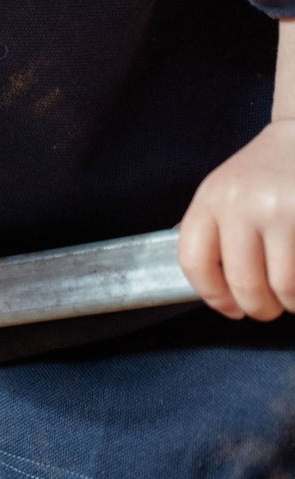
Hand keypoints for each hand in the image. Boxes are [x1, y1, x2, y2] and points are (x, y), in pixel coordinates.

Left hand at [178, 119, 294, 319]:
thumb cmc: (268, 171)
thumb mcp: (228, 190)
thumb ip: (216, 232)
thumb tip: (215, 289)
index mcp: (211, 198)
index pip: (193, 261)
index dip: (212, 295)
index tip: (230, 308)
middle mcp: (242, 203)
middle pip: (243, 284)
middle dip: (260, 308)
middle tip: (271, 306)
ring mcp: (280, 210)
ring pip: (284, 289)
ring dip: (291, 301)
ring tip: (292, 290)